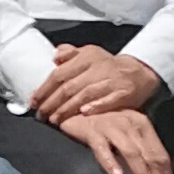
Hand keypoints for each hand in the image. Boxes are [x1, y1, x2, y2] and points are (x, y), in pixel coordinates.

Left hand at [31, 44, 162, 123]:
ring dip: (67, 109)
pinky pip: (108, 100)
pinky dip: (95, 106)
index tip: (33, 101)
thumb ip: (71, 54)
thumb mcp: (89, 53)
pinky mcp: (123, 93)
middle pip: (69, 87)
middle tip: (41, 115)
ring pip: (85, 95)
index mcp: (87, 57)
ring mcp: (111, 80)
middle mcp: (97, 68)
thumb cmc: (108, 66)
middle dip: (52, 103)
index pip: (60, 74)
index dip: (44, 89)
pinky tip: (84, 113)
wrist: (139, 71)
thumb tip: (54, 56)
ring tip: (54, 120)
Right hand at [62, 108, 173, 173]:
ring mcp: (111, 127)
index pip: (161, 155)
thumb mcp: (126, 133)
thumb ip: (139, 151)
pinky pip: (102, 148)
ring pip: (132, 154)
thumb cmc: (103, 123)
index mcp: (142, 125)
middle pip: (151, 156)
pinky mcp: (92, 130)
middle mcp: (131, 124)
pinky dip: (111, 162)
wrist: (73, 107)